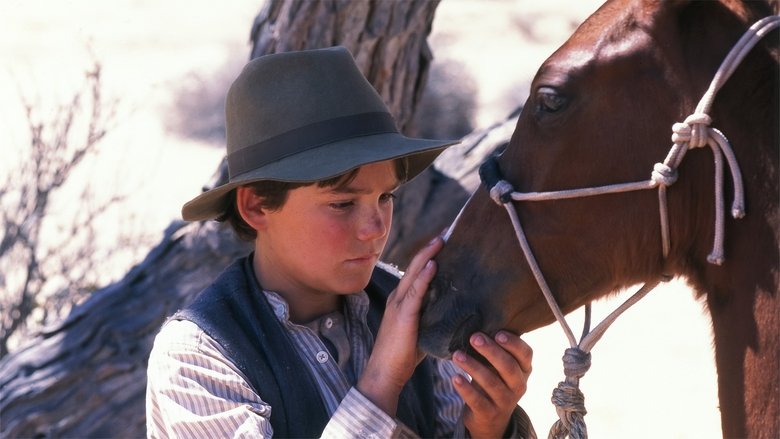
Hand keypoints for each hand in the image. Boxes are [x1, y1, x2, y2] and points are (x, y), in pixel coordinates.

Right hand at [357, 236, 443, 414]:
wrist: (384, 373)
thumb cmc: (402, 356)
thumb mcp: (420, 331)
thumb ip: (431, 317)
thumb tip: (453, 311)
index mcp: (401, 300)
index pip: (416, 272)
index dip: (428, 256)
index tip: (442, 242)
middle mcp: (398, 298)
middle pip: (414, 266)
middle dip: (430, 249)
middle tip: (446, 232)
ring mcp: (399, 305)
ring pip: (414, 273)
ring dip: (428, 255)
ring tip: (442, 240)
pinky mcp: (403, 316)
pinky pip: (415, 292)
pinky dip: (424, 276)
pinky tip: (434, 264)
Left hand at [452, 331, 532, 438]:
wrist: (491, 418)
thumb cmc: (494, 381)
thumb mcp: (500, 367)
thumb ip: (496, 349)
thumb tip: (477, 324)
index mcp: (524, 370)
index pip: (526, 354)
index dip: (514, 343)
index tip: (497, 333)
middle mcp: (518, 386)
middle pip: (508, 367)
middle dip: (491, 351)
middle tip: (473, 337)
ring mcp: (505, 401)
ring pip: (491, 383)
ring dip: (473, 367)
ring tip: (456, 355)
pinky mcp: (489, 413)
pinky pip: (477, 401)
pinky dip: (465, 389)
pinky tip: (455, 378)